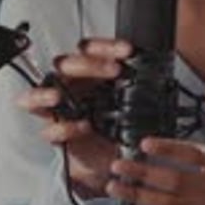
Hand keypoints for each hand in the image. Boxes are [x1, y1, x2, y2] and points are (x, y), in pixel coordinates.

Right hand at [17, 38, 131, 196]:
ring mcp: (61, 108)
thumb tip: (161, 77)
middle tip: (114, 70)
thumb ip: (139, 92)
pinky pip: (50, 128)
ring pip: (42, 92)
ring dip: (47, 93)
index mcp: (90, 73)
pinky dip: (63, 127)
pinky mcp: (56, 132)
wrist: (111, 157)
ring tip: (59, 97)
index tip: (128, 50)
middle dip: (89, 65)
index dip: (108, 47)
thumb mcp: (132, 107)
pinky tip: (82, 127)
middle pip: (67, 64)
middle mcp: (72, 86)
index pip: (91, 49)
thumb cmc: (116, 125)